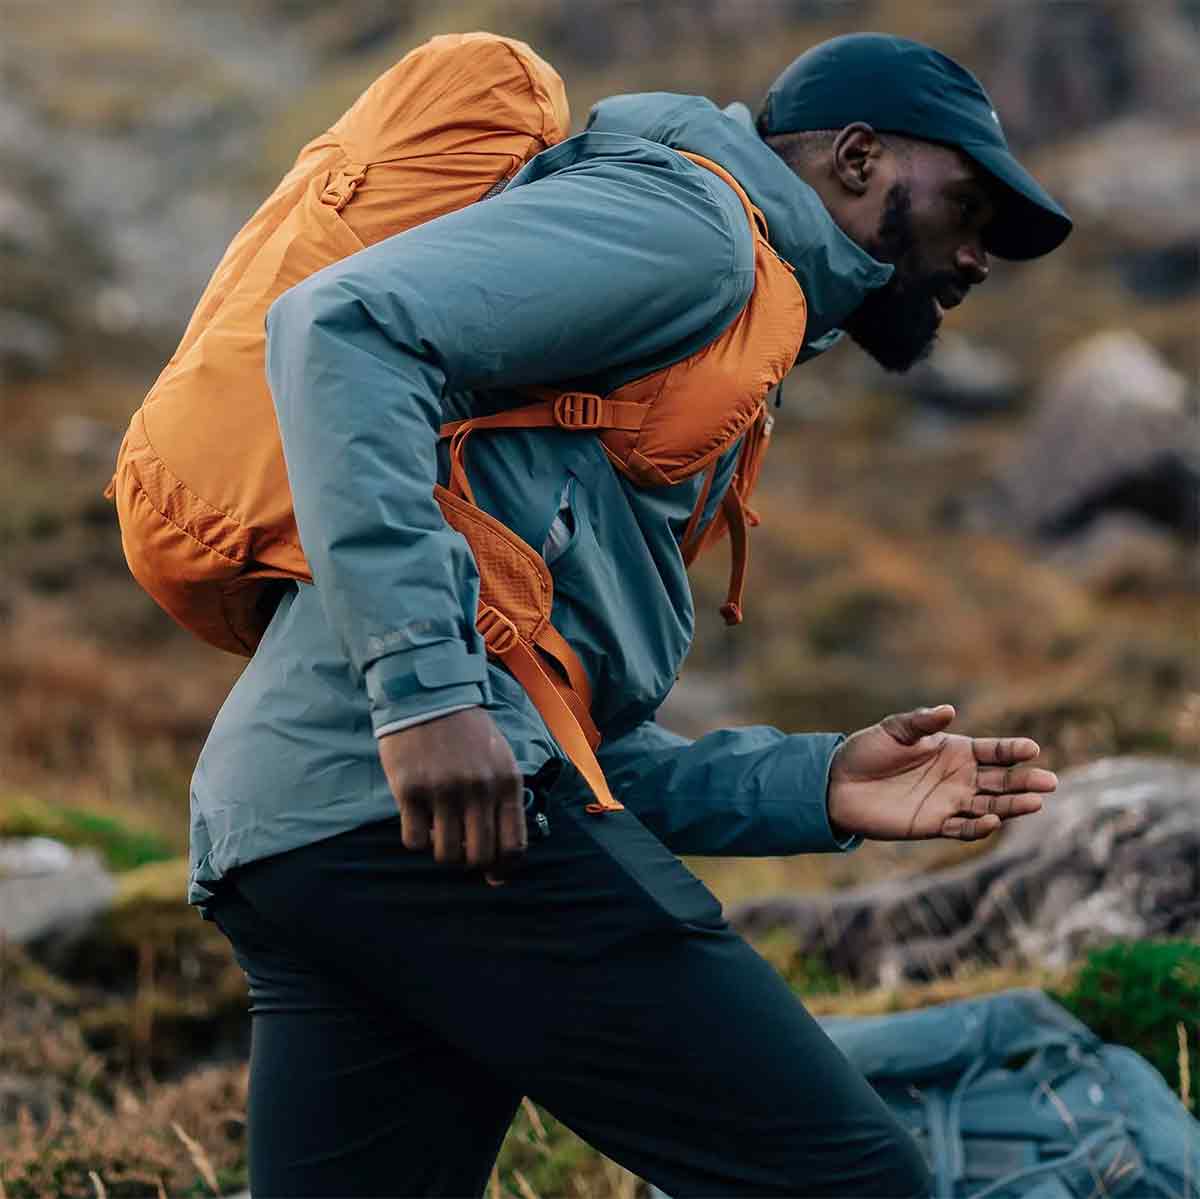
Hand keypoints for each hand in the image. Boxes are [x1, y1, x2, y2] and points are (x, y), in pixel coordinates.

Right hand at [378, 707, 524, 869]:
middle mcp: (479, 788)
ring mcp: (444, 790)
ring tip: (439, 832)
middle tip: (462, 849)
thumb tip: (499, 865)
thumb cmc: (467, 734)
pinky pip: (414, 841)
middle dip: (471, 863)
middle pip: (479, 856)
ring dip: (442, 852)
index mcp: (507, 782)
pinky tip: (418, 819)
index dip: (504, 869)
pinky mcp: (410, 790)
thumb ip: (504, 804)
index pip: (514, 845)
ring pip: (446, 855)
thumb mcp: (500, 760)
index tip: (493, 874)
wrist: (428, 697)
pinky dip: (416, 839)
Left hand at [827, 704, 1056, 841]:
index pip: (993, 751)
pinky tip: (992, 819)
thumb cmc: (867, 751)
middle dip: (1025, 781)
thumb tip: (948, 711)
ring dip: (1012, 805)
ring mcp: (950, 802)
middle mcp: (959, 777)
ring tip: (1035, 803)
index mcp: (954, 750)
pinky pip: (964, 828)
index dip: (1012, 750)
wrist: (838, 784)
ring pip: (991, 805)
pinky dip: (979, 826)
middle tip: (1048, 782)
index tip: (1032, 749)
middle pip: (1001, 780)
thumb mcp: (894, 730)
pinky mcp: (935, 824)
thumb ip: (921, 722)